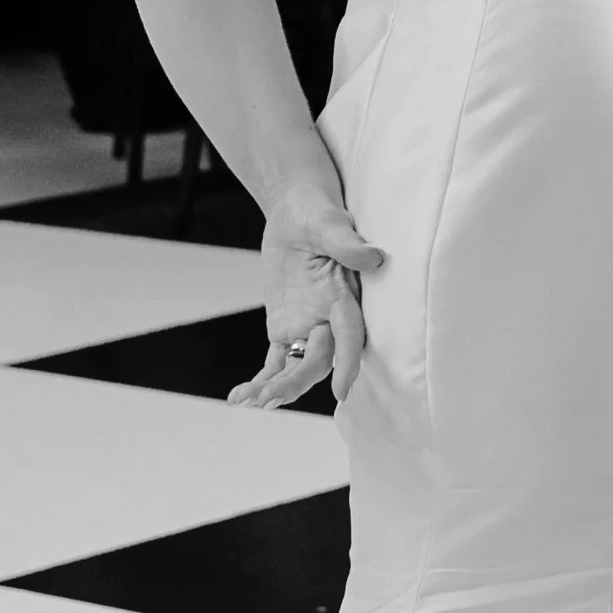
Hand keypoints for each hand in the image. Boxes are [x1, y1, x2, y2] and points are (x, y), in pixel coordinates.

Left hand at [232, 176, 385, 408]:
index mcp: (344, 296)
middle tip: (269, 398)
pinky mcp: (286, 328)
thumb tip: (373, 257)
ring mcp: (307, 326)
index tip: (341, 390)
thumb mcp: (328, 223)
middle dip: (297, 381)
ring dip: (276, 387)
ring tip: (248, 401)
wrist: (294, 211)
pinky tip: (239, 396)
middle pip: (319, 359)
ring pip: (297, 367)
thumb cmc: (316, 212)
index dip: (347, 361)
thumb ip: (346, 243)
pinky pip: (276, 360)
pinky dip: (261, 379)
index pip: (349, 333)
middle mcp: (329, 318)